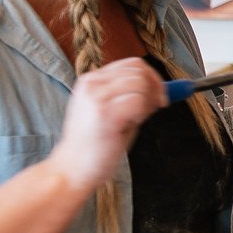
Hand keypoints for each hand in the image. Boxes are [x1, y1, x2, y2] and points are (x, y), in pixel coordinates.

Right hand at [47, 57, 166, 192]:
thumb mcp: (110, 112)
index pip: (132, 64)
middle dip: (156, 87)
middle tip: (158, 107)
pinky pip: (138, 101)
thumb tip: (161, 89)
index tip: (161, 95)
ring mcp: (97, 97)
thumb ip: (130, 97)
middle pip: (138, 70)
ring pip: (140, 83)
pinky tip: (132, 124)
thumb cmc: (94, 145)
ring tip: (139, 119)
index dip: (153, 76)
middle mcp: (92, 84)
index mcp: (91, 80)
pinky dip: (143, 112)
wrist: (72, 169)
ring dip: (149, 101)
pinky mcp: (105, 113)